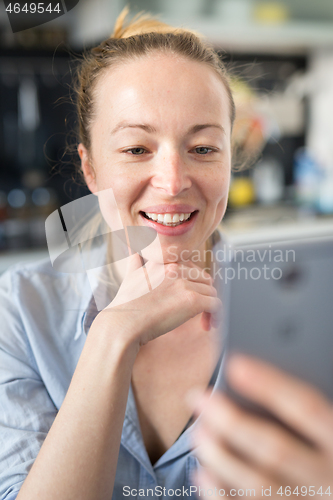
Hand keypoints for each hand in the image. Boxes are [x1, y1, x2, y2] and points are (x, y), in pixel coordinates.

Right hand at [96, 252, 221, 347]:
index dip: (193, 284)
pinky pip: (215, 304)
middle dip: (203, 295)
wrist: (122, 324)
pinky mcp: (192, 299)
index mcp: (164, 261)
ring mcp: (184, 283)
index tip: (187, 299)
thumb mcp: (129, 277)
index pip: (191, 268)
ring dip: (209, 307)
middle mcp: (175, 267)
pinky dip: (215, 316)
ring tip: (203, 322)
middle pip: (204, 279)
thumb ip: (135, 262)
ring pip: (211, 292)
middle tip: (198, 313)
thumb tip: (133, 251)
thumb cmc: (125, 306)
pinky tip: (208, 326)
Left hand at [188, 355, 332, 498]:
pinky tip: (203, 473)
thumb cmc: (328, 448)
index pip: (307, 408)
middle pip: (275, 448)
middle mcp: (330, 479)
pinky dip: (220, 494)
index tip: (234, 363)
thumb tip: (254, 371)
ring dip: (221, 457)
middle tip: (197, 397)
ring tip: (197, 431)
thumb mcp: (331, 426)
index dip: (270, 385)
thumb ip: (307, 409)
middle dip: (231, 421)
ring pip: (258, 485)